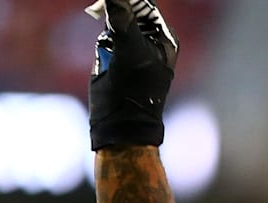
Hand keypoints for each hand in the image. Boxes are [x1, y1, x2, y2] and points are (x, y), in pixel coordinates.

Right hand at [87, 0, 179, 150]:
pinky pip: (107, 37)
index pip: (145, 6)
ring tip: (106, 35)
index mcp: (164, 39)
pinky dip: (103, 36)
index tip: (106, 2)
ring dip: (108, 24)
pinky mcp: (117, 58)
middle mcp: (151, 42)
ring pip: (115, 22)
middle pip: (129, 11)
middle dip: (115, 10)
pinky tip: (103, 49)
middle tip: (104, 17)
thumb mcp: (129, 51)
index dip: (128, 0)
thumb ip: (123, 20)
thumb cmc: (133, 91)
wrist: (120, 124)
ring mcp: (133, 49)